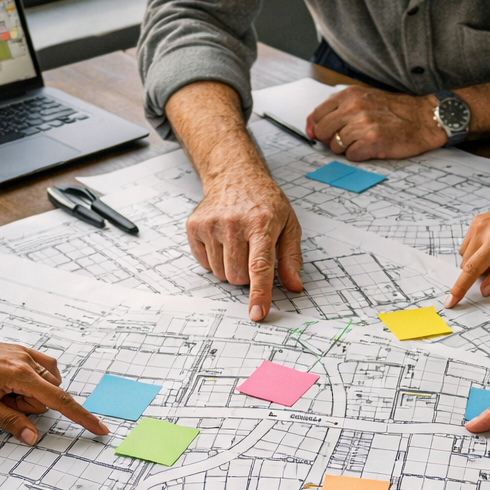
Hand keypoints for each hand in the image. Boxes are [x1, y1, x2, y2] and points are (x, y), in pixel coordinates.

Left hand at [0, 330, 107, 442]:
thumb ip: (11, 421)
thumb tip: (33, 437)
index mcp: (19, 375)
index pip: (59, 401)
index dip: (81, 417)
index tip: (100, 429)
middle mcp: (27, 361)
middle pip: (48, 396)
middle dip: (29, 406)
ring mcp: (24, 354)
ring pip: (45, 384)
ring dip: (28, 394)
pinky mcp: (20, 350)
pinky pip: (42, 369)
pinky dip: (34, 381)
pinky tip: (11, 382)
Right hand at [185, 171, 303, 321]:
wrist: (235, 176)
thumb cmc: (265, 203)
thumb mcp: (288, 225)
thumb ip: (291, 258)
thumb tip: (294, 286)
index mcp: (261, 223)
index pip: (259, 266)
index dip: (259, 293)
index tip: (257, 313)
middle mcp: (233, 223)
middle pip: (238, 276)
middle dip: (247, 275)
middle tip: (251, 253)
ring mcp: (211, 224)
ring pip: (220, 273)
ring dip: (231, 268)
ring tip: (237, 245)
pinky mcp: (194, 227)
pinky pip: (205, 264)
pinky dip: (215, 260)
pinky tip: (222, 240)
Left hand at [307, 87, 444, 160]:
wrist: (424, 119)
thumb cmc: (395, 110)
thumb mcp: (365, 99)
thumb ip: (339, 109)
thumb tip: (313, 127)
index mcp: (349, 95)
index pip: (316, 115)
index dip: (316, 128)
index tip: (320, 135)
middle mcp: (353, 108)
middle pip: (322, 132)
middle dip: (330, 139)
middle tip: (347, 139)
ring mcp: (362, 125)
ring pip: (336, 146)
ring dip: (347, 148)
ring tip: (364, 141)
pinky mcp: (372, 141)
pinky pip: (351, 156)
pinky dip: (359, 155)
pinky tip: (371, 147)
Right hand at [447, 186, 489, 306]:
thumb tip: (485, 289)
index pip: (472, 270)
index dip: (460, 288)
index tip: (450, 301)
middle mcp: (482, 230)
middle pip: (467, 265)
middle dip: (482, 271)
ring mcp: (477, 224)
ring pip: (467, 256)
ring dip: (480, 262)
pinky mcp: (476, 222)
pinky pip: (469, 246)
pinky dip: (480, 251)